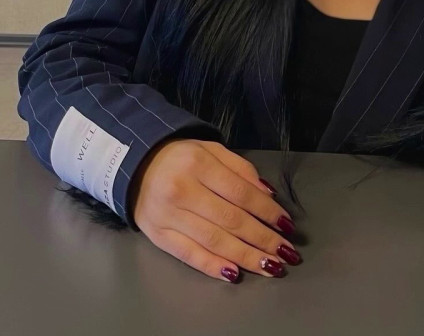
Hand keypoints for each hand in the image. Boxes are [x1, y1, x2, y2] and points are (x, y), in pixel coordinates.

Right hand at [129, 137, 300, 280]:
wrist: (137, 166)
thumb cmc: (181, 158)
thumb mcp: (211, 150)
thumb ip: (240, 168)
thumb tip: (268, 195)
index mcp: (198, 164)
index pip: (240, 193)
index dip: (266, 211)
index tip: (286, 225)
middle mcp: (183, 190)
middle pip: (230, 220)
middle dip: (262, 239)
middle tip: (286, 252)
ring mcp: (169, 216)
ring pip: (214, 241)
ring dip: (246, 257)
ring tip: (269, 266)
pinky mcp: (159, 236)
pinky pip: (190, 255)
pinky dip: (213, 266)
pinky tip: (234, 273)